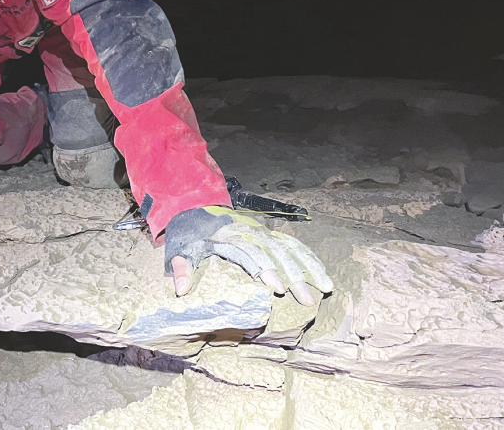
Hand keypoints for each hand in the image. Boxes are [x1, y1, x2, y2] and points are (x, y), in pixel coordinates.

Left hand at [165, 206, 333, 304]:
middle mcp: (251, 232)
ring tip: (325, 287)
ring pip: (291, 248)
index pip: (252, 254)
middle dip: (294, 276)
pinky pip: (294, 244)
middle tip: (307, 299)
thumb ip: (181, 267)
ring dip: (309, 267)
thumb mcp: (179, 246)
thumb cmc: (189, 230)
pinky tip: (322, 274)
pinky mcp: (270, 234)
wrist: (196, 203)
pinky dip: (310, 257)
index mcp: (230, 236)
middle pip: (277, 254)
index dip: (266, 270)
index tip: (277, 288)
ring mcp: (263, 232)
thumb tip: (182, 291)